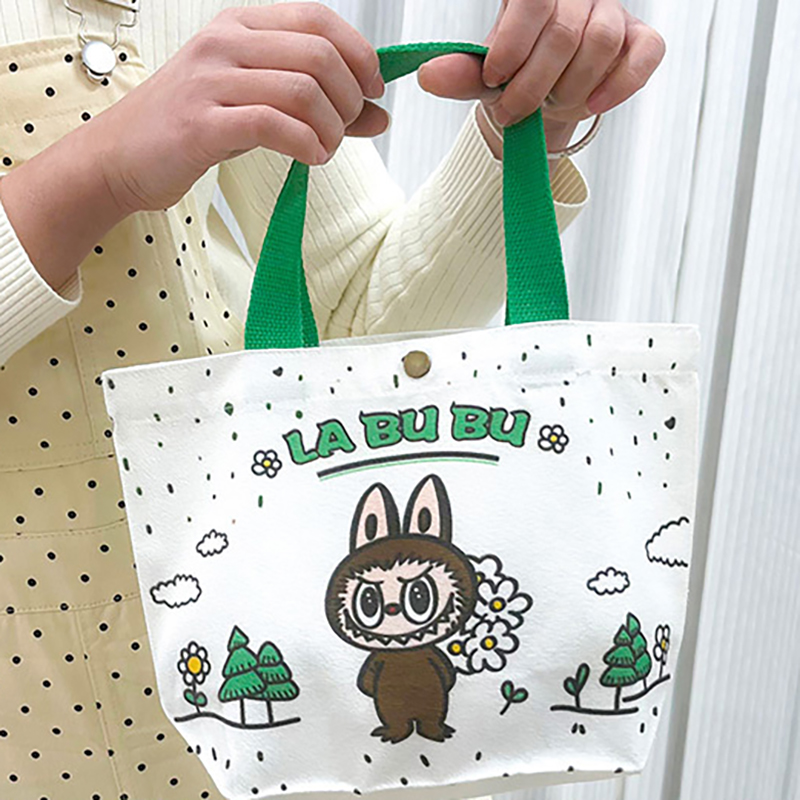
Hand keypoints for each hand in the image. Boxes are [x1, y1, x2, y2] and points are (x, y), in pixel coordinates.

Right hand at [94, 3, 389, 214]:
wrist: (122, 156)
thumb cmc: (193, 126)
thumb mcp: (257, 104)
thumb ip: (318, 106)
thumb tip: (380, 116)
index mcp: (240, 24)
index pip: (318, 19)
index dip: (359, 54)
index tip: (372, 90)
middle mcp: (226, 42)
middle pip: (319, 55)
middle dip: (349, 98)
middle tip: (346, 127)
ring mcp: (211, 80)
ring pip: (302, 91)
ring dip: (331, 128)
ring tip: (325, 149)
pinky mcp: (202, 124)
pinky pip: (273, 125)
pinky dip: (306, 145)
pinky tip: (311, 158)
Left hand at [419, 0, 664, 152]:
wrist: (547, 99)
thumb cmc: (517, 77)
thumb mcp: (487, 76)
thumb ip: (462, 74)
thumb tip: (429, 76)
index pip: (532, 1)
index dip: (513, 43)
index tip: (494, 78)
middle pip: (564, 32)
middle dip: (533, 85)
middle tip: (512, 111)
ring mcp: (614, 13)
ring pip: (600, 44)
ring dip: (569, 89)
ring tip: (549, 104)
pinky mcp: (641, 41)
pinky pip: (644, 56)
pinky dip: (618, 86)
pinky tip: (591, 105)